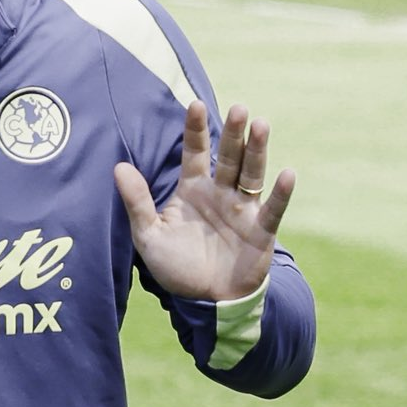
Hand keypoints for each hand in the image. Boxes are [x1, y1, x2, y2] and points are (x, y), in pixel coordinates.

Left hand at [113, 102, 293, 301]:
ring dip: (257, 150)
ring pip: (251, 173)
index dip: (195, 129)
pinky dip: (281, 193)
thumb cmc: (176, 267)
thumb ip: (137, 201)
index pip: (195, 152)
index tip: (194, 104)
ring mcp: (242, 209)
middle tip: (238, 108)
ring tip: (260, 125)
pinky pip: (272, 209)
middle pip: (229, 156)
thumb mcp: (149, 235)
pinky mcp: (261, 230)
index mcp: (193, 189)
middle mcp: (220, 193)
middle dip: (233, 132)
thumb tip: (118, 166)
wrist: (206, 302)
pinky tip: (287, 174)